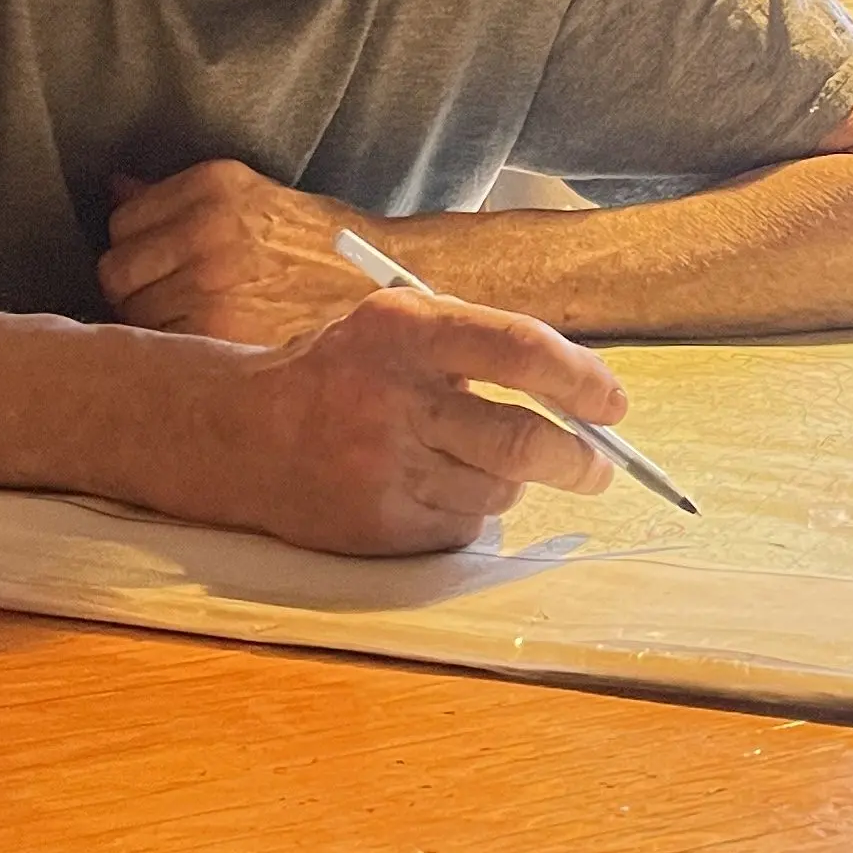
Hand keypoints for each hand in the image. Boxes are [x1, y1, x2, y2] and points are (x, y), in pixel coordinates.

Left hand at [98, 160, 385, 350]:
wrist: (380, 280)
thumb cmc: (316, 242)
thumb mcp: (251, 194)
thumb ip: (177, 195)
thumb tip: (115, 188)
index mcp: (213, 185)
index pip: (122, 222)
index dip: (140, 248)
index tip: (163, 262)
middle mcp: (206, 229)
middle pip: (117, 271)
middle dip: (138, 287)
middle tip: (175, 297)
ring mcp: (211, 282)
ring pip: (133, 312)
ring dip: (155, 321)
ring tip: (197, 320)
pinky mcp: (220, 331)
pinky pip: (163, 343)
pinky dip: (177, 348)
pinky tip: (207, 341)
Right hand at [167, 288, 625, 555]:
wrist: (238, 433)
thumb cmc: (341, 373)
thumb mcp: (397, 327)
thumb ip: (479, 347)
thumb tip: (585, 395)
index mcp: (405, 330)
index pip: (518, 350)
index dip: (580, 380)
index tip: (614, 403)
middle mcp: (393, 398)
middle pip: (522, 440)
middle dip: (579, 459)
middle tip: (599, 467)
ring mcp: (383, 468)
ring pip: (497, 490)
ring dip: (509, 481)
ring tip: (471, 461)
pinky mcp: (377, 525)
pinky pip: (460, 525)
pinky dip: (465, 509)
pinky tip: (428, 486)